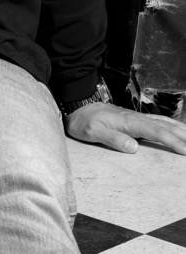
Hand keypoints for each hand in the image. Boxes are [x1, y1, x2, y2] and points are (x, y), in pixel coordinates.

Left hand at [65, 102, 185, 154]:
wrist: (78, 106)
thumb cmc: (84, 121)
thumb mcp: (92, 132)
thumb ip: (112, 138)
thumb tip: (134, 147)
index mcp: (129, 122)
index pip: (156, 132)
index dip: (172, 142)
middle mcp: (136, 118)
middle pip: (166, 127)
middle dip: (183, 137)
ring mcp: (137, 117)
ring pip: (164, 122)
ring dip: (181, 130)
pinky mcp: (135, 119)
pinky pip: (158, 121)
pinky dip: (171, 125)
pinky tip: (177, 129)